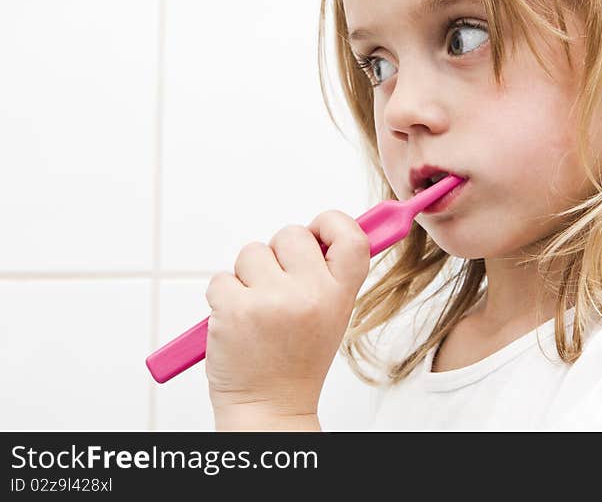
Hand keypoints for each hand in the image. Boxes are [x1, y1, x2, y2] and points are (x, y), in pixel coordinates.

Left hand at [204, 211, 370, 424]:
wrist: (268, 407)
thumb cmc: (296, 360)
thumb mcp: (332, 316)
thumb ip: (329, 273)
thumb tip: (321, 229)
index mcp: (340, 295)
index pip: (351, 236)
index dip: (332, 223)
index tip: (317, 233)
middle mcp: (310, 294)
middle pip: (291, 233)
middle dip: (279, 254)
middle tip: (279, 288)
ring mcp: (272, 300)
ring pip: (252, 252)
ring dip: (248, 276)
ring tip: (259, 311)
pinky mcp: (234, 308)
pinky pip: (221, 278)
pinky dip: (223, 297)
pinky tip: (238, 322)